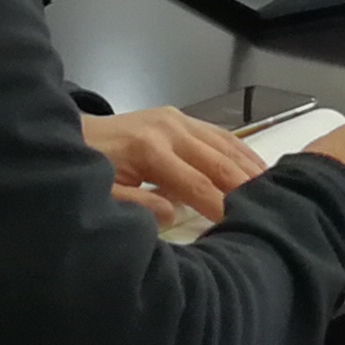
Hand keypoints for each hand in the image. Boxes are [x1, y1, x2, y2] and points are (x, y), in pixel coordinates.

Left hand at [82, 106, 272, 226]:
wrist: (68, 135)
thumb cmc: (84, 171)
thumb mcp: (100, 195)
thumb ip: (136, 206)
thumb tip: (173, 214)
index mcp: (150, 150)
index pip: (197, 185)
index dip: (222, 207)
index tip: (242, 227)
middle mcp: (169, 129)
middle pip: (218, 162)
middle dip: (246, 187)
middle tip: (273, 209)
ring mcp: (176, 120)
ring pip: (224, 144)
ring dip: (250, 167)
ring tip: (275, 190)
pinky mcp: (178, 117)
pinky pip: (218, 134)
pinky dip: (240, 150)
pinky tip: (256, 166)